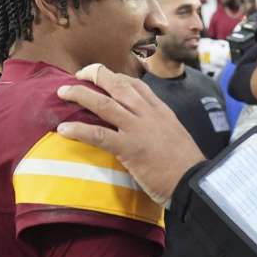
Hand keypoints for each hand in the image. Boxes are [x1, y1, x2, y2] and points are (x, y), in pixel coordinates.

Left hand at [56, 64, 205, 204]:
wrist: (194, 181)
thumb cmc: (187, 166)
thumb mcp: (175, 136)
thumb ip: (159, 128)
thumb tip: (145, 132)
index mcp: (160, 111)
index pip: (136, 85)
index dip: (116, 78)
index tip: (102, 77)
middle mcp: (148, 114)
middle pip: (118, 85)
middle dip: (95, 75)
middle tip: (78, 75)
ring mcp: (138, 129)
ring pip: (104, 104)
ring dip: (80, 95)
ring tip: (62, 92)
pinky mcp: (129, 148)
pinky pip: (98, 135)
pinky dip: (78, 130)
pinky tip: (63, 129)